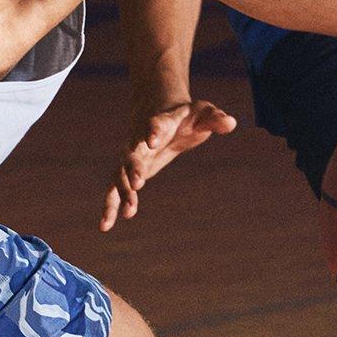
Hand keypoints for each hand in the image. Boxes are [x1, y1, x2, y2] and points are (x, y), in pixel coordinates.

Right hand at [100, 97, 237, 229]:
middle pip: (133, 154)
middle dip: (133, 168)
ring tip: (128, 212)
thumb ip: (215, 119)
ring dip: (122, 193)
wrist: (158, 110)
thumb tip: (231, 123)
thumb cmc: (185, 115)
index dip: (153, 131)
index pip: (155, 126)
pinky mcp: (128, 172)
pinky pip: (114, 190)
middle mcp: (140, 141)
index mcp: (160, 124)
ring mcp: (131, 157)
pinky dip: (110, 206)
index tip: (152, 139)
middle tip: (138, 185)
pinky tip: (106, 226)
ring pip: (121, 175)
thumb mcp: (204, 113)